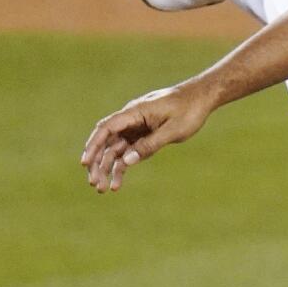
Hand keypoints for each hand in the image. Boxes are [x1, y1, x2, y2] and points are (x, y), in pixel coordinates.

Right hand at [80, 82, 214, 192]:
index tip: (85, 162)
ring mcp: (137, 127)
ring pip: (115, 149)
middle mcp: (132, 119)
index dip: (93, 145)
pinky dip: (122, 165)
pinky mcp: (144, 134)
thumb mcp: (173, 130)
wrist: (202, 98)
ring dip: (108, 168)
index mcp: (136, 111)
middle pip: (107, 141)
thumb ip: (150, 145)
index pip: (107, 128)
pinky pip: (128, 151)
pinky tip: (117, 183)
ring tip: (103, 189)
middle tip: (94, 183)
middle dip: (98, 162)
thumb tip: (125, 161)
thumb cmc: (189, 110)